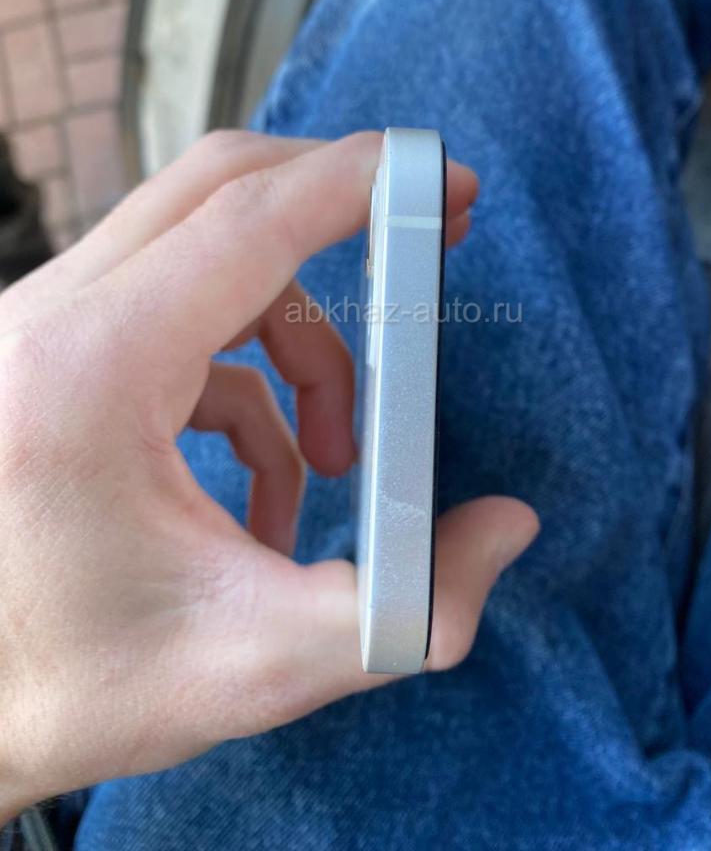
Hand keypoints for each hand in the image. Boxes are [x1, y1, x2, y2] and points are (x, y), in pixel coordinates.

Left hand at [0, 131, 538, 817]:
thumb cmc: (72, 687)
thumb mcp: (256, 667)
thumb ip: (410, 607)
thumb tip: (507, 527)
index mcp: (89, 373)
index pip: (248, 220)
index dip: (362, 184)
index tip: (443, 180)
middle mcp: (47, 321)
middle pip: (219, 189)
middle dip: (338, 206)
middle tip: (426, 240)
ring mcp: (40, 327)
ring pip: (208, 256)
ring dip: (302, 339)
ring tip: (337, 459)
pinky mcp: (52, 351)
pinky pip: (180, 319)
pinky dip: (250, 382)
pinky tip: (267, 490)